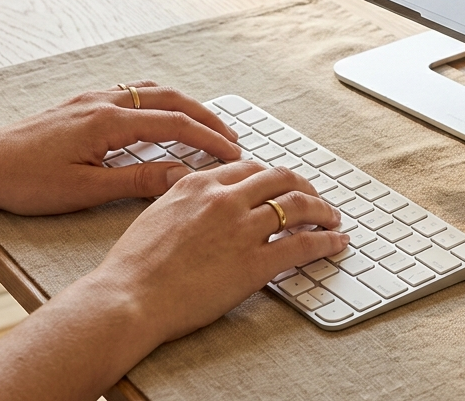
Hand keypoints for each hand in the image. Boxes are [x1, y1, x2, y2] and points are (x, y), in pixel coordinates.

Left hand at [0, 81, 242, 214]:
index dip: (210, 139)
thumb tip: (183, 175)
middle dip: (205, 117)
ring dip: (181, 106)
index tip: (233, 154)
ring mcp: (89, 100)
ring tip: (202, 125)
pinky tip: (154, 118)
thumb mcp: (86, 190)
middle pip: (170, 100)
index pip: (175, 125)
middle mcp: (103, 102)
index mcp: (109, 121)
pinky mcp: (77, 106)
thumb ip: (138, 180)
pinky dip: (155, 102)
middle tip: (230, 137)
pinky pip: (128, 93)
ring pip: (150, 92)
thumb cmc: (24, 182)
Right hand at [87, 161, 348, 343]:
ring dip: (322, 210)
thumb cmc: (133, 266)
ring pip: (298, 206)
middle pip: (280, 178)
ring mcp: (242, 228)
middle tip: (314, 197)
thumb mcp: (155, 213)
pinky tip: (336, 242)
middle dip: (303, 185)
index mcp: (198, 184)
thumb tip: (188, 185)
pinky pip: (303, 244)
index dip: (270, 176)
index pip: (248, 167)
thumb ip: (180, 196)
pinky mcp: (255, 262)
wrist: (128, 297)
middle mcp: (225, 198)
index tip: (279, 185)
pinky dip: (327, 241)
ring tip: (332, 217)